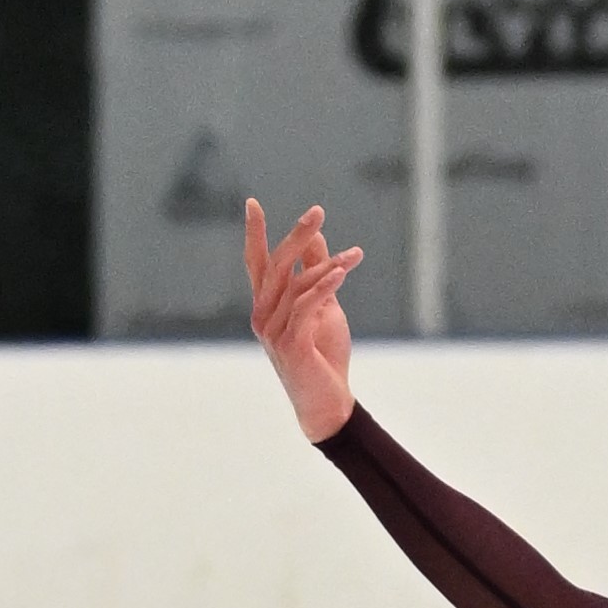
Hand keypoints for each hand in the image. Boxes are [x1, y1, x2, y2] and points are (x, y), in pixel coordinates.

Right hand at [246, 195, 362, 444]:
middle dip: (296, 236)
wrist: (328, 405)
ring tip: (354, 255)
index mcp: (266, 306)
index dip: (254, 234)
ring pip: (297, 285)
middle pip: (275, 266)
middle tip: (318, 211)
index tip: (252, 203)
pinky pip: (306, 306)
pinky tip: (342, 272)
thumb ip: (316, 275)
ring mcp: (273, 332)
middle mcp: (262, 316)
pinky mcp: (290, 345)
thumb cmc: (324, 358)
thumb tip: (315, 238)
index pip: (256, 263)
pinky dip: (325, 286)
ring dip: (328, 266)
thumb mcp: (323, 308)